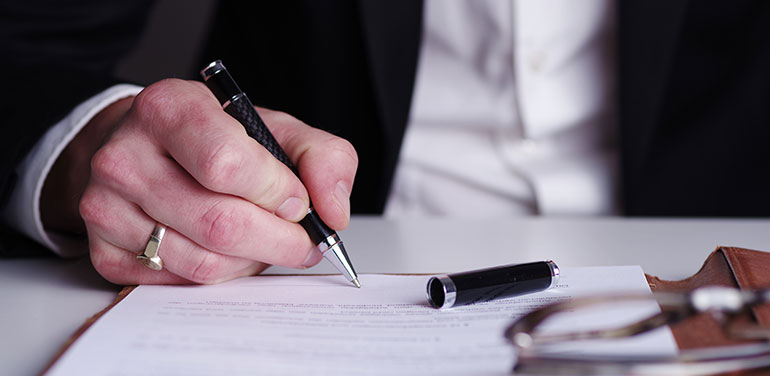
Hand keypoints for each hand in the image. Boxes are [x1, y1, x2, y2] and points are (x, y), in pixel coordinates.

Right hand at [41, 79, 357, 284]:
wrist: (145, 148)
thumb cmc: (213, 138)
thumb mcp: (275, 127)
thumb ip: (323, 157)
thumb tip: (334, 211)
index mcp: (168, 109)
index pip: (226, 164)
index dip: (275, 191)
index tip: (297, 200)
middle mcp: (125, 157)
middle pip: (219, 223)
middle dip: (279, 240)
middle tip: (302, 241)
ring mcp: (107, 208)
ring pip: (204, 262)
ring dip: (252, 260)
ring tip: (265, 240)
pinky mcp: (106, 252)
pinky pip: (182, 282)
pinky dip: (221, 274)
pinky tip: (229, 251)